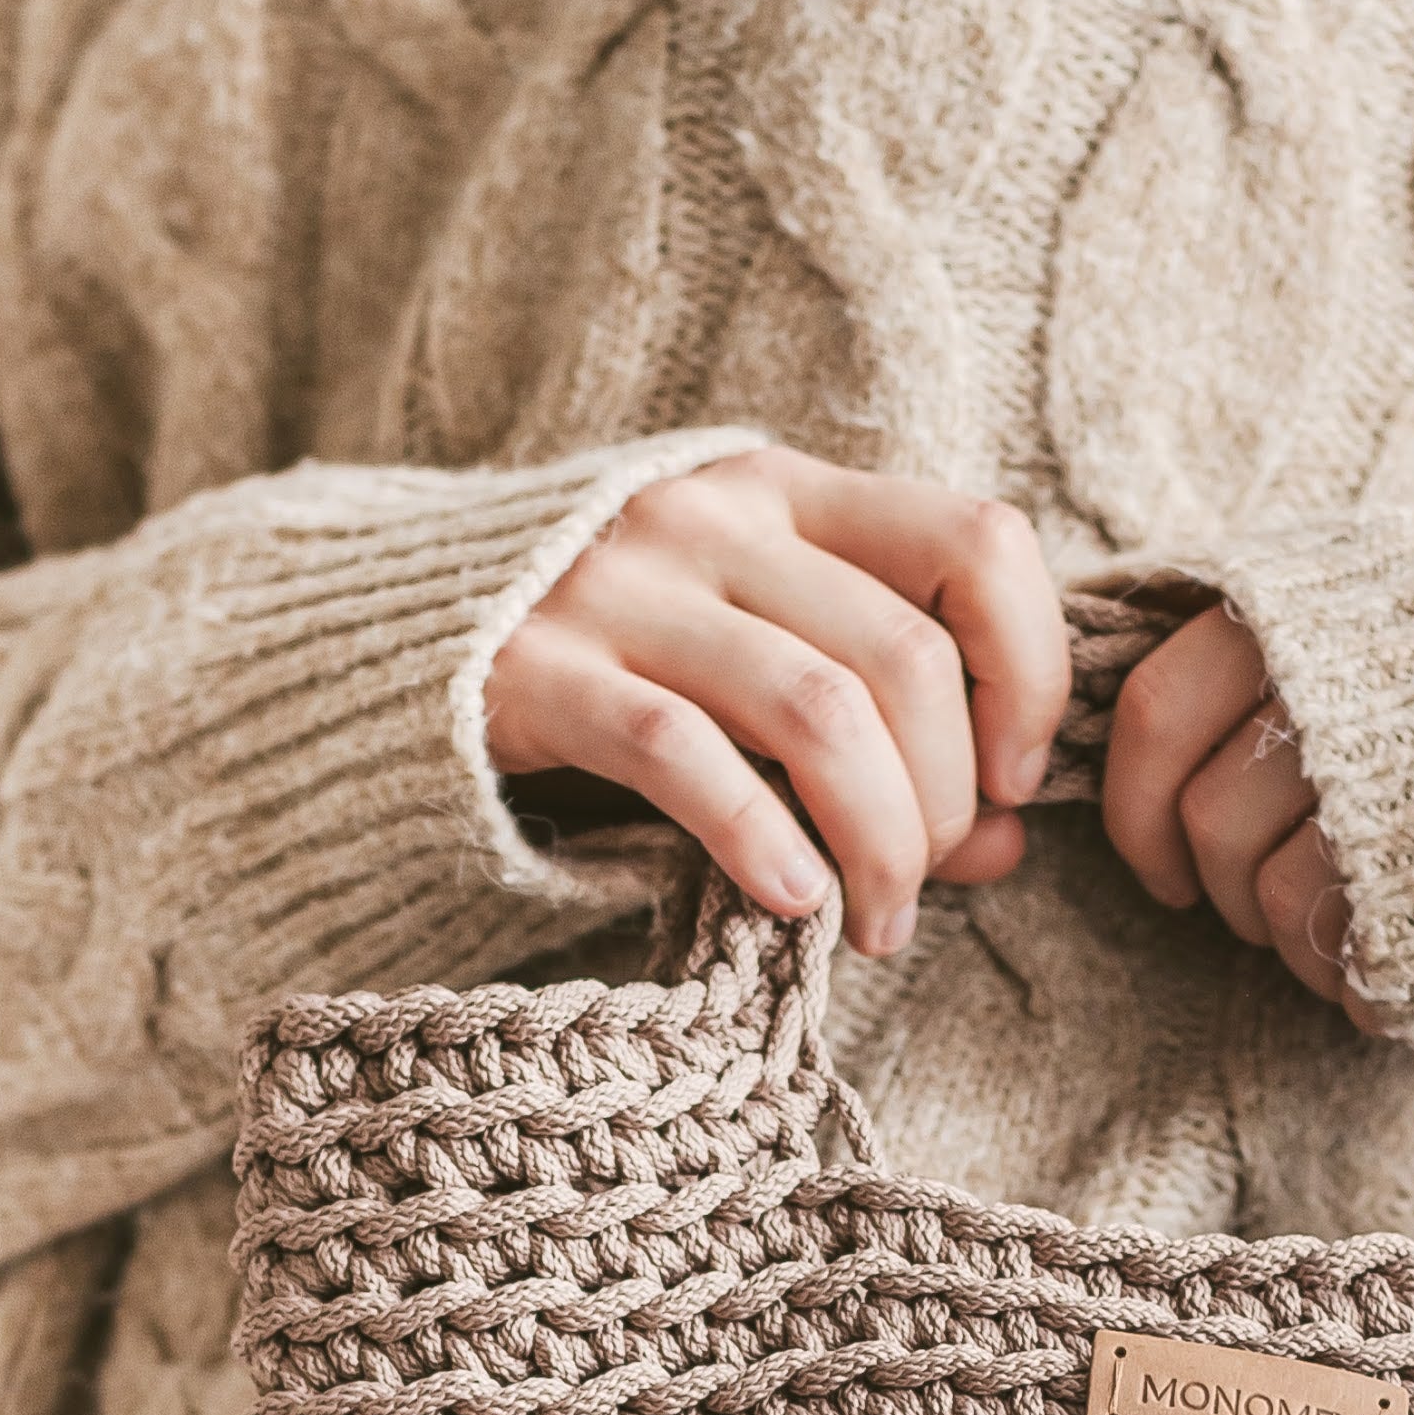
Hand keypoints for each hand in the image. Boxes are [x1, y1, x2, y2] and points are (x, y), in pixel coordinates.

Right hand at [485, 447, 1070, 958]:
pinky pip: (684, 757)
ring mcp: (625, 587)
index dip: (1027, 667)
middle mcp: (716, 519)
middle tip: (921, 888)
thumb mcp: (753, 648)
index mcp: (789, 492)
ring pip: (817, 712)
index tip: (1013, 774)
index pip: (977, 541)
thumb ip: (878, 729)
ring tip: (872, 922)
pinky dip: (761, 840)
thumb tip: (1005, 844)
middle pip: (907, 658)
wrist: (386, 630)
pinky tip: (791, 903)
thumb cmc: (615, 651)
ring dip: (877, 841)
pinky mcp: (540, 674)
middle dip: (945, 802)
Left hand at [1101, 602, 1374, 1024]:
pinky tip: (1368, 961)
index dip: (1136, 806)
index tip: (1164, 869)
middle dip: (1215, 881)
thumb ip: (1260, 643)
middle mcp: (1350, 659)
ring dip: (1279, 930)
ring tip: (1326, 929)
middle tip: (1253, 903)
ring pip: (1267, 877)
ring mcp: (1404, 750)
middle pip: (1207, 812)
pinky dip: (1333, 964)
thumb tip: (1124, 726)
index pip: (1155, 709)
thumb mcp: (1374, 606)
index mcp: (1306, 596)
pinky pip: (1336, 925)